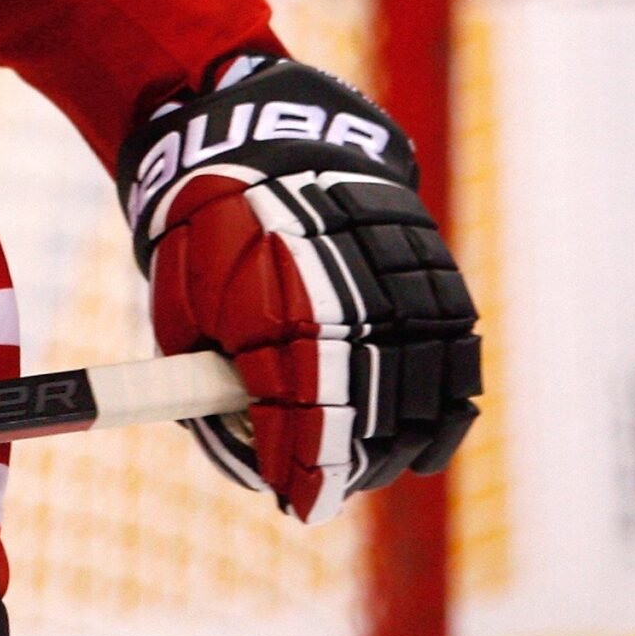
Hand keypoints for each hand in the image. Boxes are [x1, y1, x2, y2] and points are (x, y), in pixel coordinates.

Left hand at [117, 56, 480, 521]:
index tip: (296, 504)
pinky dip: (445, 404)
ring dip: (398, 442)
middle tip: (321, 493)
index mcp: (275, 301)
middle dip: (346, 463)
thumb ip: (205, 370)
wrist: (262, 132)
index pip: (301, 409)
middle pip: (366, 407)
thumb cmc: (207, 224)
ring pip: (419, 385)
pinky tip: (425, 442)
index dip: (303, 464)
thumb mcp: (179, 297)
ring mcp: (394, 276)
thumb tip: (232, 443)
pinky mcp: (430, 265)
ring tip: (369, 472)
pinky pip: (454, 349)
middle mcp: (346, 293)